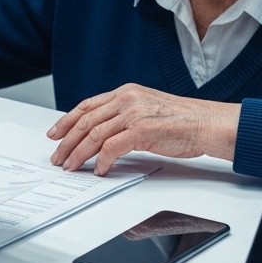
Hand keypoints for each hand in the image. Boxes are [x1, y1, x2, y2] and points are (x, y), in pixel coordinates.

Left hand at [47, 84, 239, 175]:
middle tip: (58, 157)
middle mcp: (126, 99)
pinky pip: (112, 148)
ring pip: (94, 135)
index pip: (87, 105)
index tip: (55, 134)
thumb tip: (103, 134)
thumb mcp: (147, 109)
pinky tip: (99, 170)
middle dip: (67, 142)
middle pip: (85, 121)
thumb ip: (125, 115)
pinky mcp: (141, 130)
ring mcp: (133, 113)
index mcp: (126, 92)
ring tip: (72, 167)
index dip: (67, 120)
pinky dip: (102, 161)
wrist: (206, 123)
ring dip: (79, 154)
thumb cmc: (183, 120)